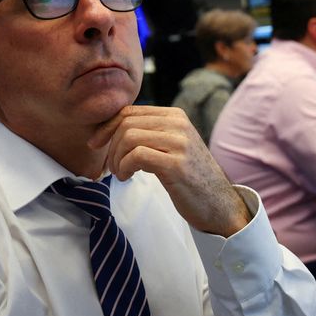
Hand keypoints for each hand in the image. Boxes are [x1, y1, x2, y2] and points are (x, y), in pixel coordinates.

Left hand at [88, 105, 250, 236]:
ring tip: (121, 174)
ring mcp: (179, 143)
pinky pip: (137, 156)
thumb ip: (150, 132)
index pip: (129, 111)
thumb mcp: (172, 146)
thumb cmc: (190, 177)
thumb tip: (112, 127)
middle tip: (112, 167)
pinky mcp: (176, 164)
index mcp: (175, 115)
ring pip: (129, 137)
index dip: (107, 127)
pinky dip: (124, 167)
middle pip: (126, 124)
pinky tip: (127, 178)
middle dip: (110, 146)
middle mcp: (178, 124)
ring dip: (117, 159)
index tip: (96, 144)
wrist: (219, 204)